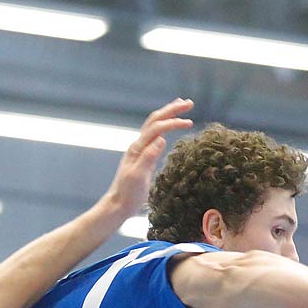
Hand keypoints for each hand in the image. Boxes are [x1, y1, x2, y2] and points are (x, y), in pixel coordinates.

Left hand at [100, 99, 194, 223]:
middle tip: (189, 103)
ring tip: (182, 107)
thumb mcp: (139, 177)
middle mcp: (138, 145)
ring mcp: (141, 150)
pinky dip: (165, 126)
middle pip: (155, 120)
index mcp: (138, 148)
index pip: (156, 128)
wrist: (119, 204)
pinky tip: (170, 126)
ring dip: (168, 114)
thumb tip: (162, 139)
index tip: (189, 123)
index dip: (172, 122)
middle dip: (172, 110)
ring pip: (154, 125)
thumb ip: (149, 157)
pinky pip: (155, 135)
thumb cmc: (128, 194)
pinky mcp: (144, 156)